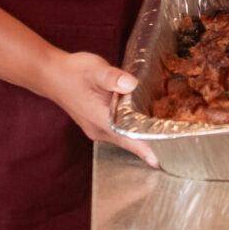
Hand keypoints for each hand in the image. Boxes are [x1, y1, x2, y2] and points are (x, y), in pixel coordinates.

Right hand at [33, 49, 157, 168]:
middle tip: (176, 147)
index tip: (166, 160)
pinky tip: (143, 124)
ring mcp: (98, 130)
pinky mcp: (97, 125)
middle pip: (131, 144)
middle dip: (152, 146)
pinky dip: (132, 132)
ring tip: (166, 138)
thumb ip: (113, 77)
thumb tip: (131, 83)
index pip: (131, 141)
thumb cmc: (73, 72)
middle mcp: (100, 130)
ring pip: (125, 139)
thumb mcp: (95, 70)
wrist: (51, 75)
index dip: (149, 151)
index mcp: (102, 121)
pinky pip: (120, 133)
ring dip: (142, 139)